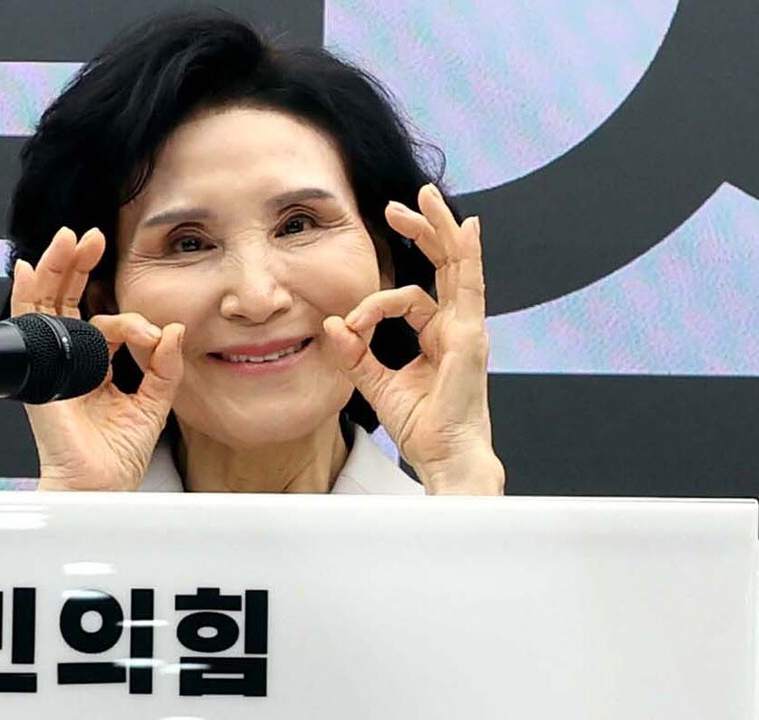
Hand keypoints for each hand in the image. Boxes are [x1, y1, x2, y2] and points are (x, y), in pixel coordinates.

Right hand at [11, 227, 184, 490]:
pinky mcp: (38, 370)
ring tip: (68, 239)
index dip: (131, 319)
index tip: (155, 333)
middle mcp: (69, 361)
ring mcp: (50, 363)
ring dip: (56, 268)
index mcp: (95, 368)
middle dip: (78, 266)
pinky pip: (27, 324)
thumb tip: (173, 330)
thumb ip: (165, 367)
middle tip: (92, 238)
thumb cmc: (118, 457)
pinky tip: (26, 269)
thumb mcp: (154, 404)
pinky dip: (25, 294)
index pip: (106, 322)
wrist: (99, 485)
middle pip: (67, 301)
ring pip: (45, 303)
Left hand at [322, 184, 504, 494]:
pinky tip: (467, 229)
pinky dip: (468, 254)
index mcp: (440, 336)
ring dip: (439, 228)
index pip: (410, 297)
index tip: (347, 326)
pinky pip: (467, 286)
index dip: (372, 304)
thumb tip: (331, 323)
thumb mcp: (376, 382)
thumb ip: (355, 353)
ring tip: (425, 198)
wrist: (444, 457)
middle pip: (444, 265)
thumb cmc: (421, 427)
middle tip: (398, 205)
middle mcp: (458, 326)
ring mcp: (468, 328)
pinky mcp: (469, 336)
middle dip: (423, 230)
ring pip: (458, 265)